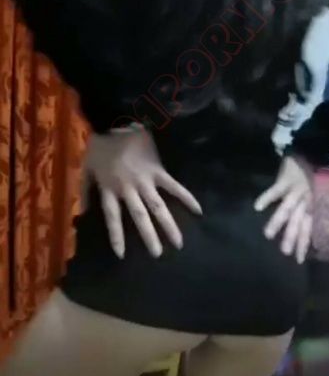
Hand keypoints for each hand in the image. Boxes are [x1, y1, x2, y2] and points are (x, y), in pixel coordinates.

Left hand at [83, 124, 201, 257]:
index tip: (122, 255)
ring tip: (179, 243)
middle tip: (158, 255)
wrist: (116, 120)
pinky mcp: (158, 171)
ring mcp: (146, 181)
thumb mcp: (86, 168)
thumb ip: (86, 190)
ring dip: (169, 225)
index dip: (116, 236)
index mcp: (111, 189)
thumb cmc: (100, 144)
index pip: (113, 218)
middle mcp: (129, 189)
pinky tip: (199, 210)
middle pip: (140, 217)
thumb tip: (83, 211)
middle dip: (149, 237)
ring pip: (158, 207)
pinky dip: (186, 197)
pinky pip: (174, 186)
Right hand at [254, 155, 312, 262]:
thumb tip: (301, 231)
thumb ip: (306, 211)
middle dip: (291, 237)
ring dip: (277, 222)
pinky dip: (267, 197)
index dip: (303, 243)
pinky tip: (258, 207)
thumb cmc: (309, 176)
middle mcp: (304, 201)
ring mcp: (294, 190)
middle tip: (285, 253)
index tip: (298, 260)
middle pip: (297, 222)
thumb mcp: (314, 194)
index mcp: (310, 206)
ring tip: (267, 235)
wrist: (309, 151)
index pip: (307, 228)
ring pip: (286, 208)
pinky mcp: (285, 180)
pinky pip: (275, 190)